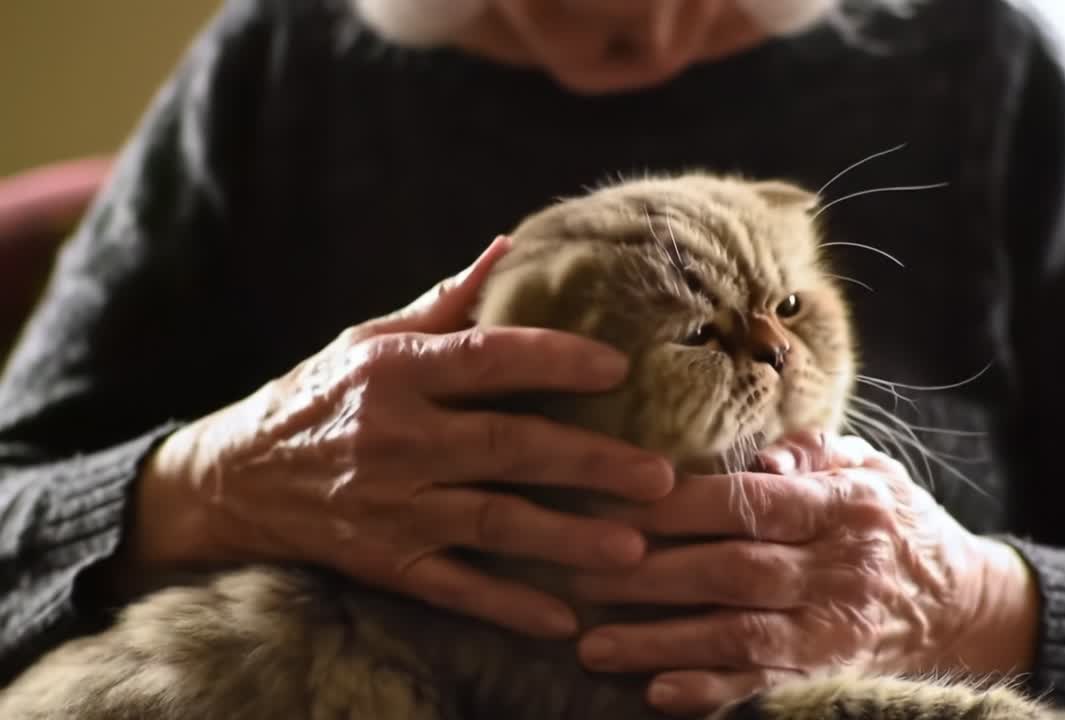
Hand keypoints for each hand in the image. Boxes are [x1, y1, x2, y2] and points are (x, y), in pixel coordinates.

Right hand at [113, 235, 674, 637]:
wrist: (232, 479)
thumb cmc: (317, 397)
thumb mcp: (368, 339)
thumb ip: (444, 301)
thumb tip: (510, 247)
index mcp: (396, 372)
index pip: (486, 359)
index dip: (553, 361)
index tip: (617, 367)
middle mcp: (397, 439)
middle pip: (507, 449)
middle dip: (588, 464)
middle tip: (660, 477)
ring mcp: (391, 507)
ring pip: (492, 524)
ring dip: (565, 540)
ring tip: (633, 550)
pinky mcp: (384, 561)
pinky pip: (454, 589)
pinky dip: (507, 607)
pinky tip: (563, 621)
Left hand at [571, 432, 1038, 715]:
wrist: (965, 607)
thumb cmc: (896, 524)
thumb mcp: (867, 468)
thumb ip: (809, 453)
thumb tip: (757, 451)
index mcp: (843, 507)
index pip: (751, 502)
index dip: (679, 505)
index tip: (613, 501)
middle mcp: (838, 571)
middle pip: (732, 570)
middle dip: (649, 574)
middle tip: (576, 572)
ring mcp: (833, 632)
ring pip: (737, 636)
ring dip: (661, 642)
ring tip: (591, 644)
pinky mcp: (827, 677)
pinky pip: (765, 688)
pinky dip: (712, 694)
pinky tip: (658, 693)